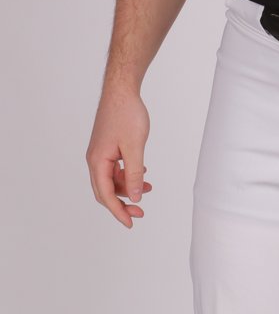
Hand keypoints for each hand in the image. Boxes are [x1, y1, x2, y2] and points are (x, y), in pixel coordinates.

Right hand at [86, 88, 152, 228]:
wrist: (121, 91)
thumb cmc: (126, 114)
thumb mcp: (135, 147)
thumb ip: (134, 174)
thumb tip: (134, 196)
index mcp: (98, 161)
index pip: (105, 194)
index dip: (118, 211)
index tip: (130, 223)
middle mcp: (95, 159)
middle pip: (105, 190)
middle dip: (123, 203)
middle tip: (140, 213)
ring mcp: (100, 152)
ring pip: (111, 179)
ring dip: (127, 187)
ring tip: (148, 189)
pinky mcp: (107, 146)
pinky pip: (115, 168)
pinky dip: (127, 174)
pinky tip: (142, 173)